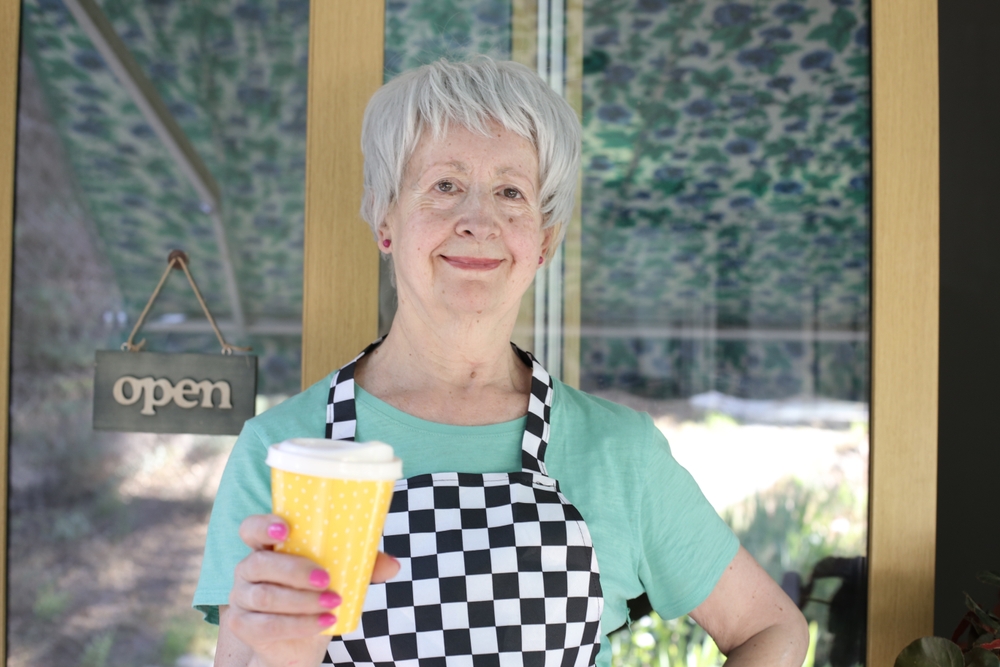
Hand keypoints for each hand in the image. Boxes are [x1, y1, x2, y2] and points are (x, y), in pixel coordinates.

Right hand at [217, 514, 399, 666]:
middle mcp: (248, 568)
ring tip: (333, 602)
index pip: (250, 528)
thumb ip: (361, 564)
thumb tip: (393, 564)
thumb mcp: (339, 575)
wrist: (298, 642)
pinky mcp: (242, 625)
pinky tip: (324, 623)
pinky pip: (266, 626)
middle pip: (259, 564)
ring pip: (266, 597)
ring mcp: (241, 598)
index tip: (286, 529)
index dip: (263, 526)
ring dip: (302, 601)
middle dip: (294, 570)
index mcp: (267, 547)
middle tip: (326, 578)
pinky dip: (298, 625)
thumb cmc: (315, 595)